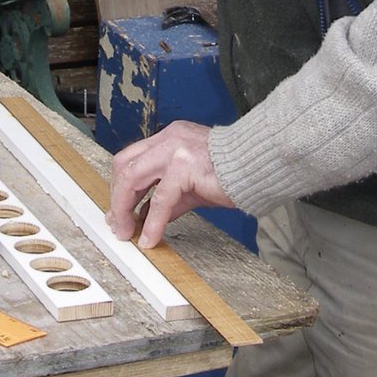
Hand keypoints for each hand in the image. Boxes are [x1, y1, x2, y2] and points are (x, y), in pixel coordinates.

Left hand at [107, 121, 234, 247]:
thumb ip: (169, 196)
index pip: (131, 158)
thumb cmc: (232, 172)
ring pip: (133, 178)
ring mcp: (175, 150)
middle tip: (117, 225)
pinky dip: (151, 223)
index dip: (120, 186)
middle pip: (124, 165)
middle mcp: (168, 139)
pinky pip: (160, 200)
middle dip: (117, 198)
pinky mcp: (185, 167)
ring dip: (124, 210)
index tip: (118, 211)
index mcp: (169, 138)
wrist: (259, 164)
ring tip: (126, 233)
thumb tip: (148, 216)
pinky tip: (150, 238)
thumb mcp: (192, 184)